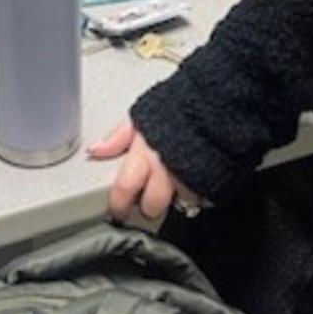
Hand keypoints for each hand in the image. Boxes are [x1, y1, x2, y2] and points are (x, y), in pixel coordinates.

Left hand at [87, 118, 203, 222]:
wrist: (218, 104)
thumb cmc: (179, 107)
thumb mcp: (143, 114)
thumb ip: (118, 135)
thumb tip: (95, 150)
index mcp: (146, 153)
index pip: (125, 190)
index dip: (119, 204)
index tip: (118, 209)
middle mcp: (166, 171)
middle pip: (152, 207)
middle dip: (148, 205)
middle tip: (148, 195)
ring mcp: (190, 180)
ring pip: (177, 206)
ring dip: (174, 198)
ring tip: (174, 182)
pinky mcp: (211, 184)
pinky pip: (200, 199)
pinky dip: (195, 192)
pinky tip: (193, 178)